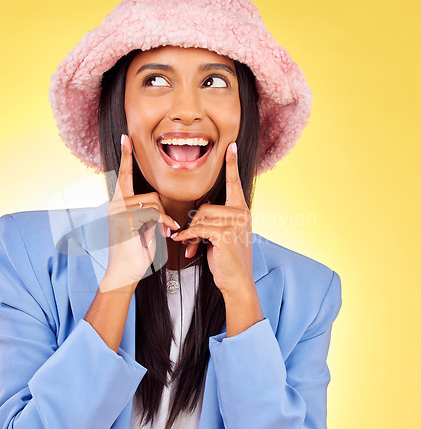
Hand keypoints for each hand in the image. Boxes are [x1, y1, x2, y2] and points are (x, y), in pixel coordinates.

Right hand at [101, 134, 179, 291]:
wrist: (124, 274)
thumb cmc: (135, 252)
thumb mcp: (143, 228)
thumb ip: (147, 212)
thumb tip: (158, 204)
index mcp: (118, 204)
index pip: (123, 176)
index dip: (125, 156)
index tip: (126, 138)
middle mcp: (115, 204)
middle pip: (151, 194)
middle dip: (162, 211)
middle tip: (164, 227)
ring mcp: (118, 211)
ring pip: (154, 202)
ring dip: (163, 219)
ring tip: (161, 233)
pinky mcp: (125, 219)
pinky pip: (153, 212)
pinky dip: (163, 222)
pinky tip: (165, 232)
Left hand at [170, 143, 254, 296]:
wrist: (237, 282)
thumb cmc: (227, 260)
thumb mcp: (221, 236)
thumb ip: (213, 221)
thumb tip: (194, 216)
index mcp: (241, 210)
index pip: (234, 183)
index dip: (231, 164)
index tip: (230, 146)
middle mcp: (241, 213)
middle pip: (204, 206)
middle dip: (193, 225)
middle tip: (189, 240)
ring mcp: (236, 222)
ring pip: (200, 217)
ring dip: (190, 234)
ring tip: (191, 247)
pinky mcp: (226, 233)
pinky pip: (199, 229)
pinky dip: (189, 237)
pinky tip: (186, 246)